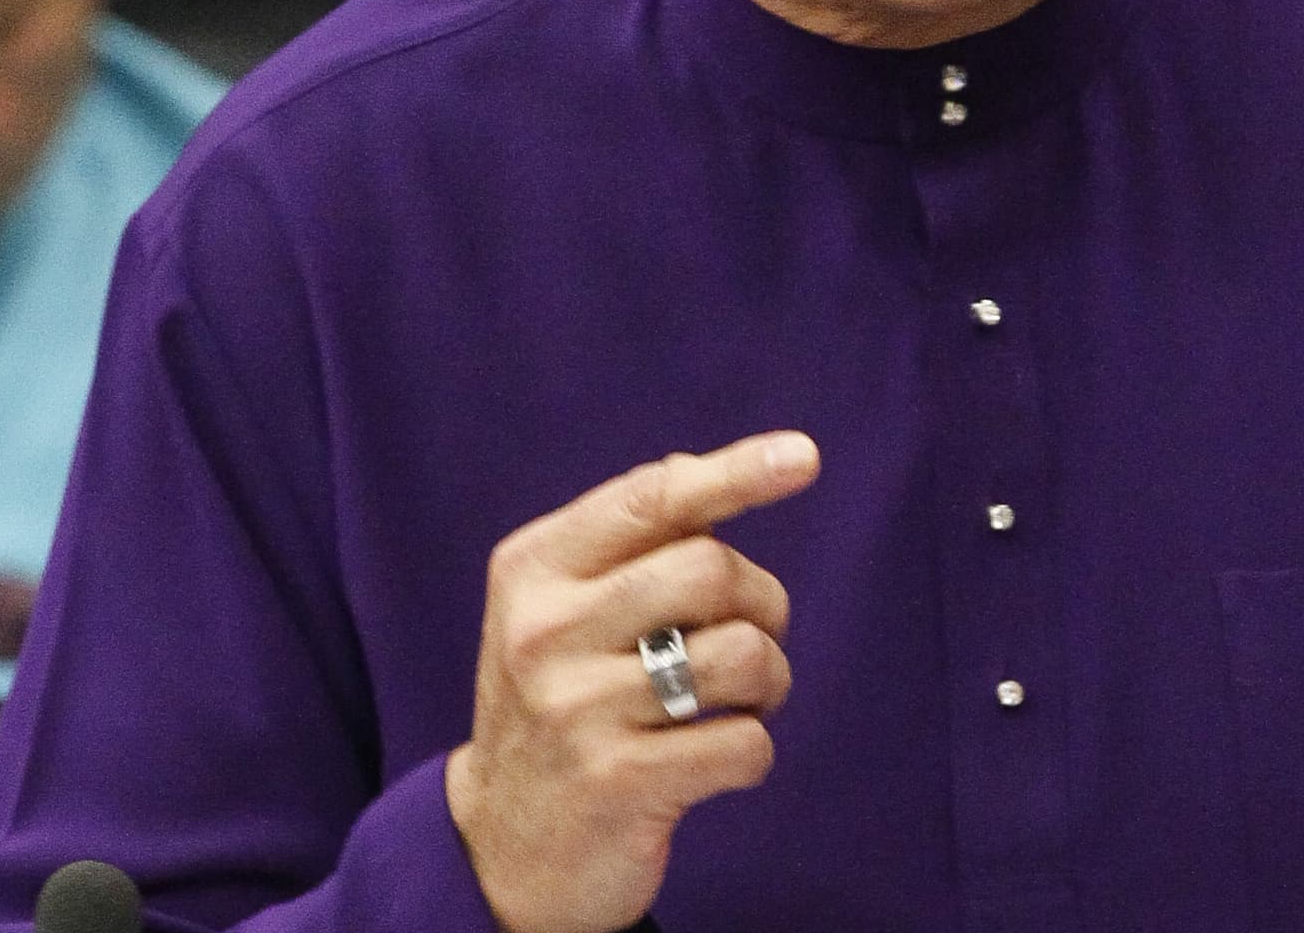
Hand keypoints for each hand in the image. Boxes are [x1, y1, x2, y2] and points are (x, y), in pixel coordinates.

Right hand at [444, 431, 820, 932]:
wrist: (500, 847)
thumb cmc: (561, 701)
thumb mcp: (561, 609)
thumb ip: (631, 541)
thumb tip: (713, 472)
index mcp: (533, 567)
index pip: (652, 497)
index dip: (736, 472)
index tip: (803, 456)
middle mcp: (545, 630)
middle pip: (712, 569)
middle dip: (763, 600)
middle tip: (755, 636)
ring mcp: (577, 709)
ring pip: (741, 652)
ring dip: (770, 678)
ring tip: (743, 700)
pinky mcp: (617, 784)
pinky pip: (745, 743)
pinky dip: (753, 749)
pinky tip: (716, 759)